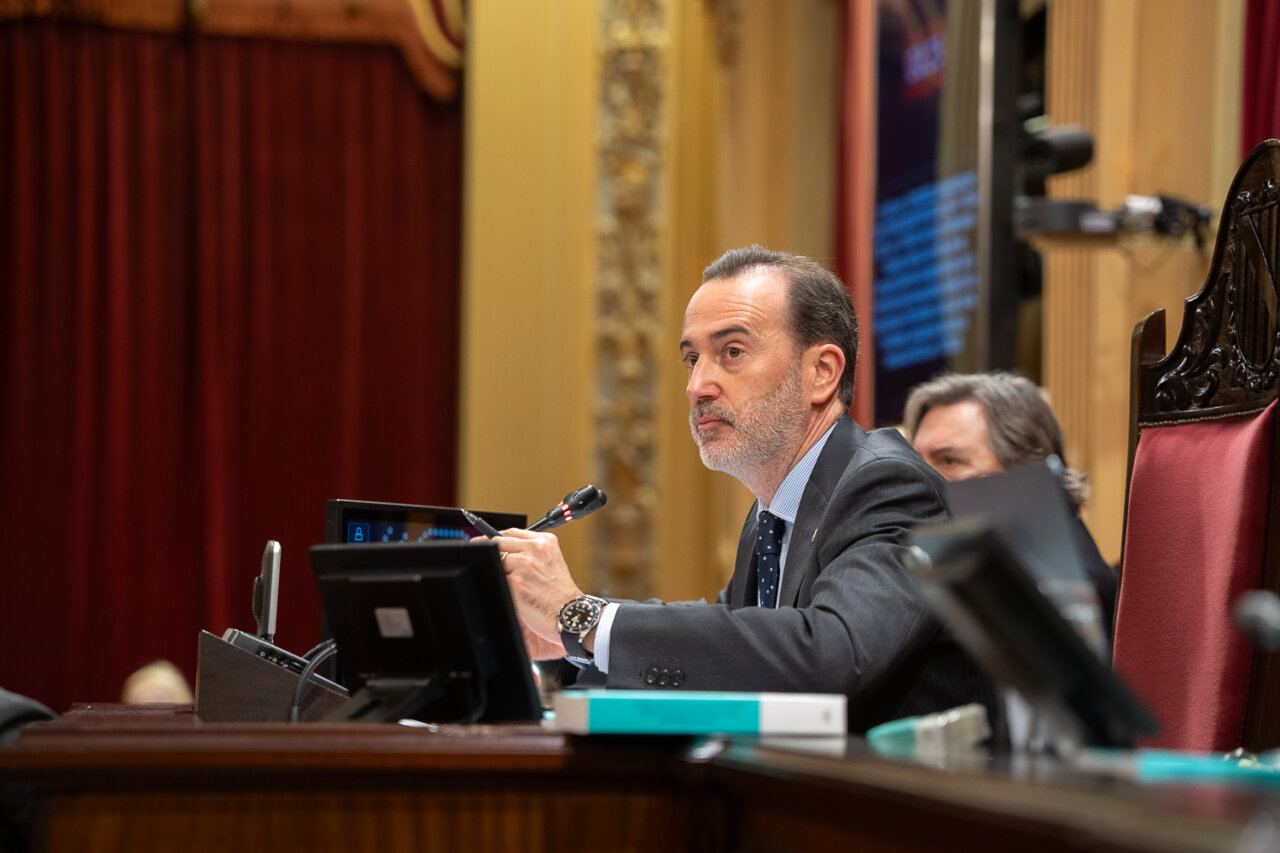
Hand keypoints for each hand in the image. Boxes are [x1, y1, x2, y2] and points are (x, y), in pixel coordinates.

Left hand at [492, 528, 581, 654]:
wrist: (571, 614)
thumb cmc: (561, 594)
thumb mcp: (552, 562)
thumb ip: (532, 553)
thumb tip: (505, 550)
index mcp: (545, 541)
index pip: (512, 532)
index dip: (496, 537)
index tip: (486, 541)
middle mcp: (535, 549)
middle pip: (499, 541)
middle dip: (488, 549)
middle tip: (480, 556)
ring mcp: (524, 564)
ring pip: (495, 558)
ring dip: (496, 568)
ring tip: (506, 580)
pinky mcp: (515, 582)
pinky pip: (496, 576)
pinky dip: (497, 582)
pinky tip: (507, 590)